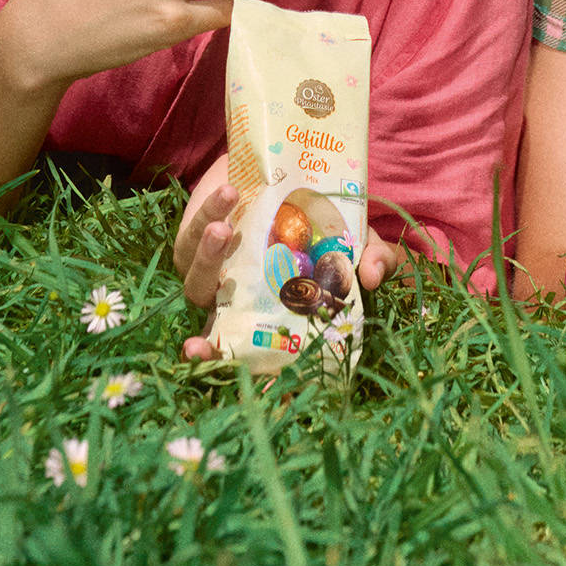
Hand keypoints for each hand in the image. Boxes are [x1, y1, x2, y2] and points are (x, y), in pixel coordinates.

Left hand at [177, 176, 411, 360]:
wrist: (283, 169)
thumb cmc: (320, 218)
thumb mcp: (355, 240)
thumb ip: (375, 259)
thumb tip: (372, 277)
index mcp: (273, 317)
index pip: (263, 363)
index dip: (261, 383)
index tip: (259, 397)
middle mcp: (237, 307)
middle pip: (215, 340)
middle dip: (206, 350)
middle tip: (200, 347)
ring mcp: (210, 279)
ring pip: (195, 284)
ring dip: (208, 258)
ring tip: (227, 228)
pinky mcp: (190, 245)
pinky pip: (191, 237)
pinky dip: (209, 214)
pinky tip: (230, 194)